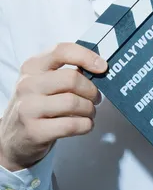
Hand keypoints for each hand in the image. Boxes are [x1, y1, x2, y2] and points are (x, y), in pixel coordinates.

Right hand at [0, 42, 106, 170]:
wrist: (13, 138)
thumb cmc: (37, 105)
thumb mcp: (43, 82)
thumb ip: (65, 71)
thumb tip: (99, 67)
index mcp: (32, 66)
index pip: (62, 51)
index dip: (86, 57)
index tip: (102, 67)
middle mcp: (27, 84)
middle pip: (72, 78)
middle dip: (91, 90)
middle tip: (96, 97)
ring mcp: (28, 108)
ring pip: (73, 102)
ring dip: (89, 109)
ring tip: (89, 112)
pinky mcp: (34, 131)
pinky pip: (71, 125)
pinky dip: (85, 125)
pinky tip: (85, 124)